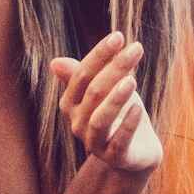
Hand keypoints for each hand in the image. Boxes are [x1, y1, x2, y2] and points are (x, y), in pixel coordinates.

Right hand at [48, 31, 160, 175]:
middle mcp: (78, 123)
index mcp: (71, 103)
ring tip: (132, 79)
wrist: (136, 150)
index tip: (119, 36)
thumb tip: (54, 62)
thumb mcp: (106, 89)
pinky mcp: (115, 158)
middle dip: (114, 68)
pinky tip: (138, 108)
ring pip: (100, 119)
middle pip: (94, 92)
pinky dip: (127, 124)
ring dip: (115, 99)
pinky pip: (119, 141)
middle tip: (136, 48)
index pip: (81, 75)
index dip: (98, 55)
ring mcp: (95, 143)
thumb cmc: (119, 113)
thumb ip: (89, 74)